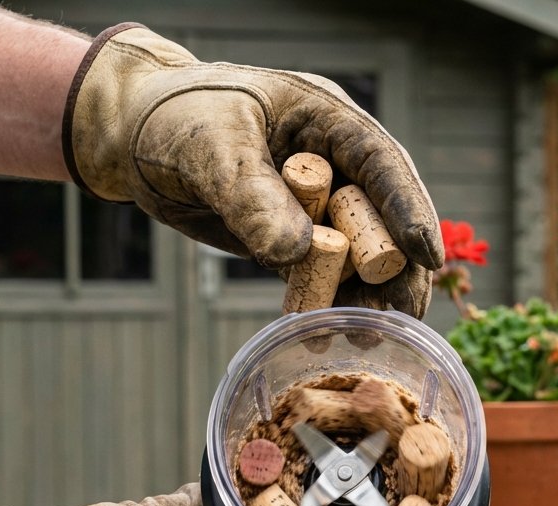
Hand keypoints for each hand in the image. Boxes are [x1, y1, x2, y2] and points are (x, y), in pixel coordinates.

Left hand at [62, 24, 443, 315]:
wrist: (130, 137)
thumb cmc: (173, 117)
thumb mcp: (210, 146)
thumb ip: (251, 196)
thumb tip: (296, 252)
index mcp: (326, 120)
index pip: (382, 164)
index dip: (409, 210)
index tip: (427, 256)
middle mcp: (331, 164)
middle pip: (380, 217)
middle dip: (396, 268)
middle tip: (406, 315)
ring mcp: (312, 204)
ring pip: (352, 254)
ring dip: (364, 296)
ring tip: (371, 336)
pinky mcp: (286, 237)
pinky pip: (314, 274)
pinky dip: (322, 303)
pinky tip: (326, 334)